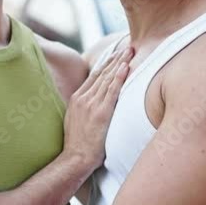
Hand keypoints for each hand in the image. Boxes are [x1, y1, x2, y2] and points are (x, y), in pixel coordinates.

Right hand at [62, 47, 132, 170]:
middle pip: (102, 73)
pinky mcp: (101, 113)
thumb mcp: (76, 120)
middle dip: (115, 58)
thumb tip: (94, 103)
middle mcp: (83, 98)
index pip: (94, 75)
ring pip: (108, 79)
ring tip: (130, 51)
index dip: (107, 63)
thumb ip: (84, 108)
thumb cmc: (78, 144)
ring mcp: (91, 105)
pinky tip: (125, 67)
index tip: (116, 53)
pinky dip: (118, 77)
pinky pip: (111, 91)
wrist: (75, 158)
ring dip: (120, 63)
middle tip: (127, 46)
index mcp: (77, 98)